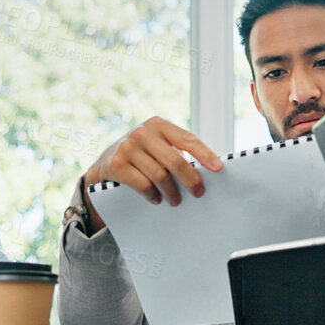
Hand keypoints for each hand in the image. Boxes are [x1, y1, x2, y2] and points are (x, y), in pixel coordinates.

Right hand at [81, 116, 223, 230]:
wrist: (106, 162)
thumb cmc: (142, 154)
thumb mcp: (157, 144)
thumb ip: (176, 150)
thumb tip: (207, 169)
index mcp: (158, 124)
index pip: (187, 139)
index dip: (205, 154)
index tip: (218, 168)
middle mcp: (142, 132)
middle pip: (174, 160)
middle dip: (190, 179)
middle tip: (198, 193)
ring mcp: (127, 147)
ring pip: (159, 175)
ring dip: (171, 192)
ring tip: (176, 200)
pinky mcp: (117, 164)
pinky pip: (143, 185)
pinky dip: (153, 195)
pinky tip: (156, 198)